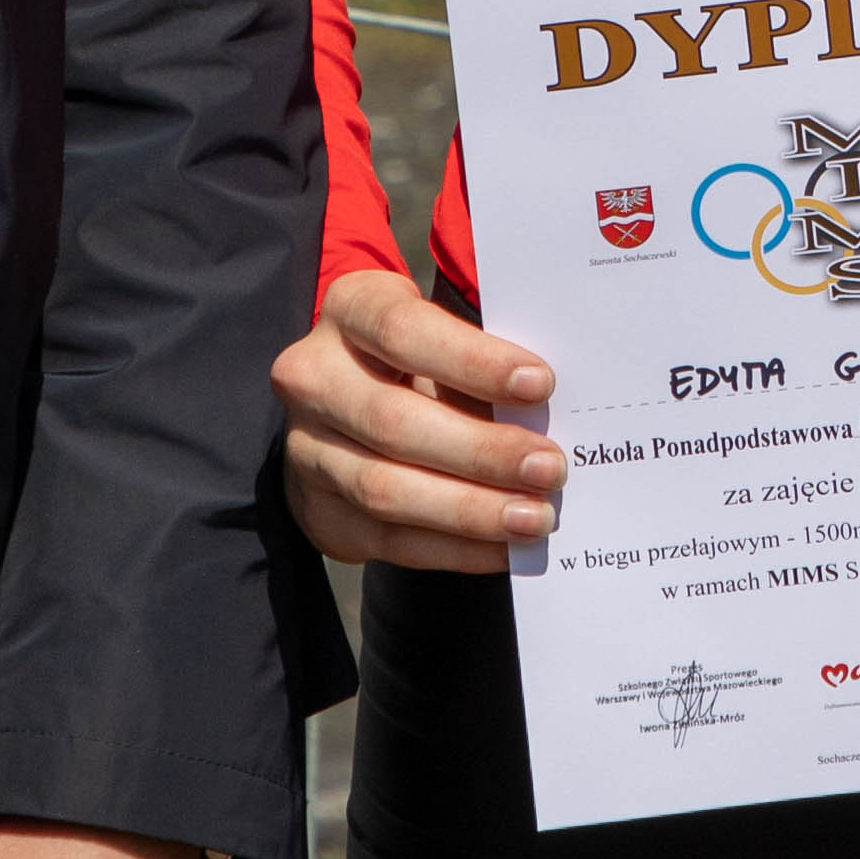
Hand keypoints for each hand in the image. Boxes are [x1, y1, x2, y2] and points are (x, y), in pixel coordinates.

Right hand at [274, 266, 564, 572]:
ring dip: (469, 510)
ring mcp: (306, 449)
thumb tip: (553, 411)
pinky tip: (504, 548)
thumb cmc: (428, 355)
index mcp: (350, 309)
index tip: (541, 384)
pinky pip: (387, 540)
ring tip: (534, 517)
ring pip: (384, 489)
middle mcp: (313, 377)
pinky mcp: (319, 510)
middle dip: (480, 451)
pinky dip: (453, 549)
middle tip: (549, 468)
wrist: (357, 400)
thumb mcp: (449, 333)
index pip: (403, 331)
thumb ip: (488, 360)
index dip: (473, 361)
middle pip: (392, 421)